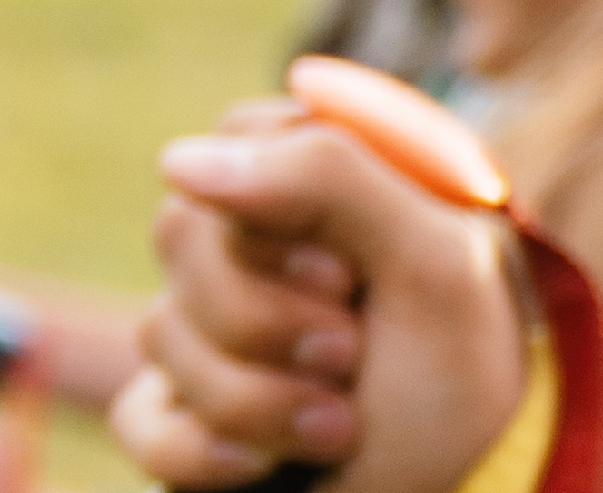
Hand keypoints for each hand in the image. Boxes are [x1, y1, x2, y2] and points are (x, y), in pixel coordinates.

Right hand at [115, 99, 525, 492]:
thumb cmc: (462, 380)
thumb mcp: (435, 263)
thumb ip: (329, 177)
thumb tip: (180, 160)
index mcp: (333, 185)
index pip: (243, 141)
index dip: (283, 213)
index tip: (349, 271)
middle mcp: (267, 247)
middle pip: (182, 232)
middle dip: (268, 316)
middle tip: (350, 352)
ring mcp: (218, 329)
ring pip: (161, 330)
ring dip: (260, 396)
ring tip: (341, 423)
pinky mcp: (185, 410)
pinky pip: (141, 417)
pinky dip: (209, 451)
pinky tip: (263, 465)